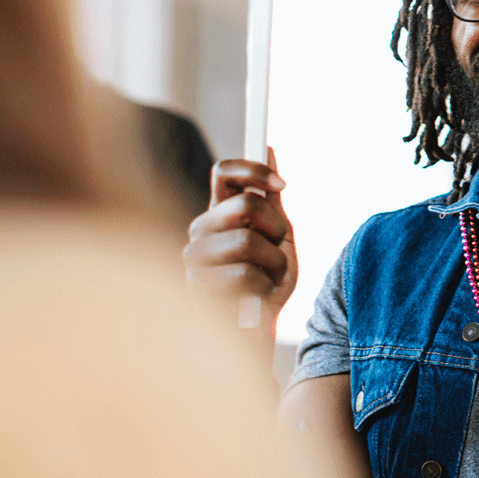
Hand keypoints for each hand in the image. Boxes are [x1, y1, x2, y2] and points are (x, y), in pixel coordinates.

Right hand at [184, 149, 296, 326]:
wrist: (258, 330)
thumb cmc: (266, 282)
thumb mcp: (276, 236)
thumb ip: (271, 199)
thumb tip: (268, 147)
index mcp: (219, 212)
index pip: (225, 171)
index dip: (255, 169)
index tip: (283, 185)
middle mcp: (201, 229)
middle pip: (246, 203)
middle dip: (276, 227)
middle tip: (278, 248)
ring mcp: (194, 257)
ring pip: (248, 241)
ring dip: (274, 263)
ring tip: (270, 278)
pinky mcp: (196, 287)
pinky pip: (244, 274)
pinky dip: (264, 286)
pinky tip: (259, 295)